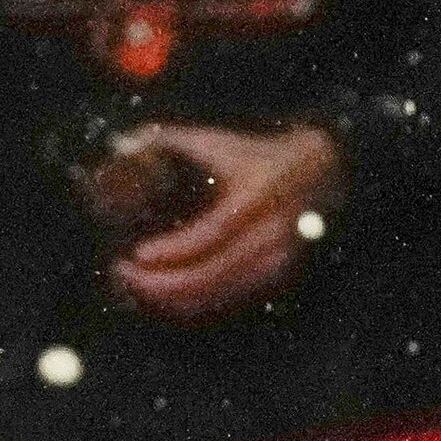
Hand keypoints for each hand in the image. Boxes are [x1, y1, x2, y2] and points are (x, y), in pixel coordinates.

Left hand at [109, 121, 339, 318]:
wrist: (317, 171)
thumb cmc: (259, 157)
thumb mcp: (218, 141)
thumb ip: (168, 139)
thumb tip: (123, 145)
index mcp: (255, 197)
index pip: (211, 234)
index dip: (173, 250)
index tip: (137, 253)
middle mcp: (269, 232)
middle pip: (211, 272)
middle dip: (162, 280)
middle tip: (124, 272)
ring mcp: (275, 258)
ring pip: (218, 292)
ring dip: (173, 296)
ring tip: (135, 285)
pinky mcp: (273, 275)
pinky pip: (228, 298)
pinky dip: (193, 302)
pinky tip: (164, 295)